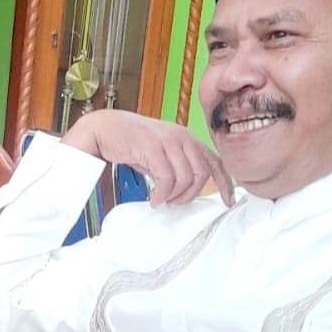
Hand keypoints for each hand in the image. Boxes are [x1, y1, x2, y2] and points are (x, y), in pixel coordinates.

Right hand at [63, 108, 233, 207]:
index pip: (215, 161)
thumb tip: (184, 190)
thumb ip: (175, 165)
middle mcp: (182, 137)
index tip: (228, 200)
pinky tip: (153, 198)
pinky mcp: (153, 148)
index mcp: (187, 138)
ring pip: (185, 178)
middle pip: (202, 173)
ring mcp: (168, 141)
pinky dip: (161, 194)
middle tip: (174, 202)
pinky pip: (166, 179)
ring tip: (160, 200)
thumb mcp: (159, 153)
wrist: (104, 128)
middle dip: (190, 194)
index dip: (225, 183)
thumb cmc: (129, 142)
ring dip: (173, 196)